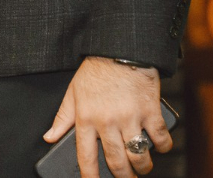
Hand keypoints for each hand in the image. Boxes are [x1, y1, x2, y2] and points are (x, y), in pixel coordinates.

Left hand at [44, 57, 170, 177]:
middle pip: (116, 161)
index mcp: (86, 118)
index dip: (90, 176)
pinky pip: (160, 138)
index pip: (85, 157)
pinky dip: (163, 147)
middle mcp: (107, 122)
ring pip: (138, 155)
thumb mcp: (73, 92)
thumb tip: (49, 137)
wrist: (120, 48)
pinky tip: (159, 147)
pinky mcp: (150, 111)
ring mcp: (130, 117)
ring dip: (142, 167)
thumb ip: (62, 118)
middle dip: (123, 176)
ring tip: (142, 167)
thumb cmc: (96, 71)